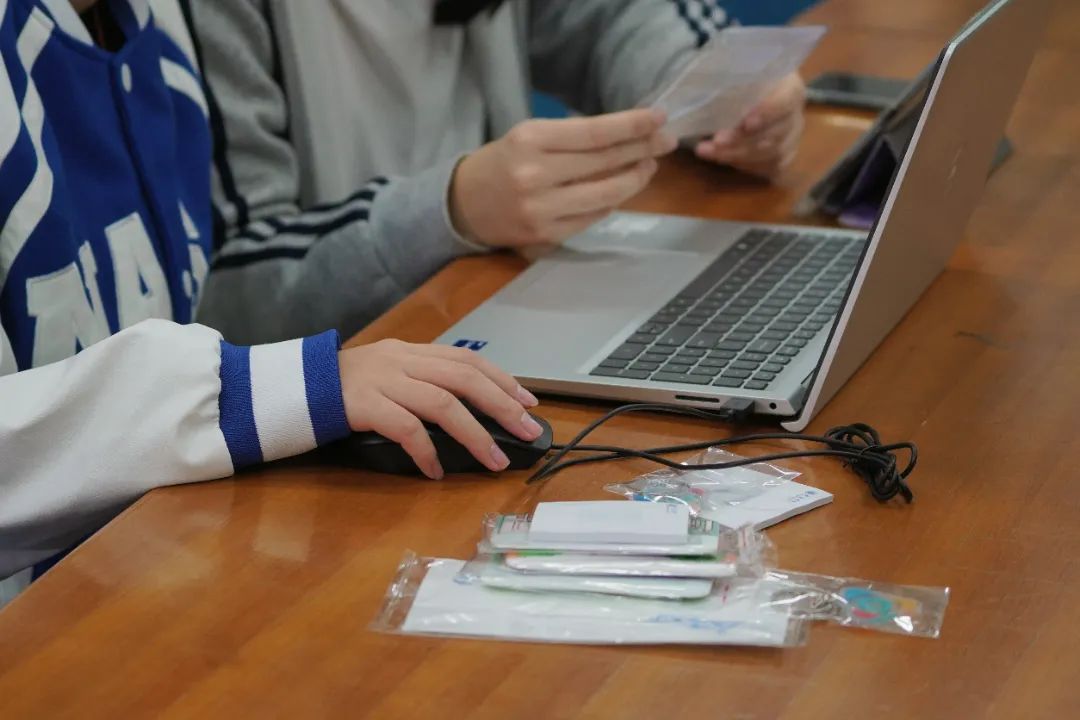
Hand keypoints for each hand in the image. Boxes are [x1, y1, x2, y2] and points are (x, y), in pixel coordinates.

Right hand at [338, 340, 541, 478]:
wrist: (282, 389)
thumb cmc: (333, 390)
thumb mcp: (381, 374)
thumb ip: (416, 383)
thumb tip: (463, 411)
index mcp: (408, 351)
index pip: (466, 359)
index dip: (502, 379)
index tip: (528, 400)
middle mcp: (399, 360)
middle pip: (464, 378)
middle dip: (501, 405)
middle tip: (527, 430)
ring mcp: (381, 381)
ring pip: (443, 403)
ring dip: (475, 435)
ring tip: (494, 460)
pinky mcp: (362, 405)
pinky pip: (406, 428)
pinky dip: (427, 451)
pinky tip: (436, 471)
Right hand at [450, 109, 677, 246]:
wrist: (463, 205)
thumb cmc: (502, 163)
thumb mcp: (529, 136)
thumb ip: (572, 136)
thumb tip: (627, 134)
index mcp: (530, 140)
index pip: (594, 133)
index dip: (632, 126)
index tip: (659, 118)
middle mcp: (536, 174)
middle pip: (604, 161)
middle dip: (642, 149)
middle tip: (667, 140)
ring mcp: (541, 209)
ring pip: (605, 194)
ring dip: (635, 179)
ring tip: (648, 166)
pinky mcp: (546, 235)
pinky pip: (593, 217)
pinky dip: (612, 202)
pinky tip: (622, 189)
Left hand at [694, 73, 806, 179]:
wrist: (744, 97)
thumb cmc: (738, 82)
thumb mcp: (732, 74)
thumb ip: (726, 81)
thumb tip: (702, 89)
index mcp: (789, 87)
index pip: (788, 100)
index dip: (769, 112)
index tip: (746, 123)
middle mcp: (795, 114)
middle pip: (777, 133)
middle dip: (743, 140)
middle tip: (716, 142)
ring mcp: (792, 138)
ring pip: (772, 154)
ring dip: (737, 155)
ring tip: (708, 151)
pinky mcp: (784, 157)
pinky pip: (770, 168)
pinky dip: (745, 166)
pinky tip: (722, 159)